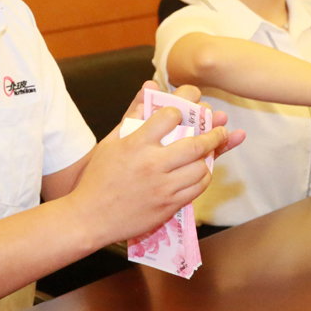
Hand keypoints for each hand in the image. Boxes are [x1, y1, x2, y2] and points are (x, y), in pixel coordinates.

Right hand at [71, 83, 242, 244]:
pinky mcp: (168, 206)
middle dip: (213, 133)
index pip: (170, 116)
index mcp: (135, 144)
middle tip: (219, 128)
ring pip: (201, 168)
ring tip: (211, 151)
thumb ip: (130, 118)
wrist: (90, 217)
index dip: (181, 110)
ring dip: (210, 157)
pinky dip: (203, 177)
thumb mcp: (109, 143)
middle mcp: (152, 163)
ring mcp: (162, 187)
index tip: (185, 111)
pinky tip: (201, 172)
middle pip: (196, 144)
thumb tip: (147, 93)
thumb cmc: (98, 178)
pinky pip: (197, 189)